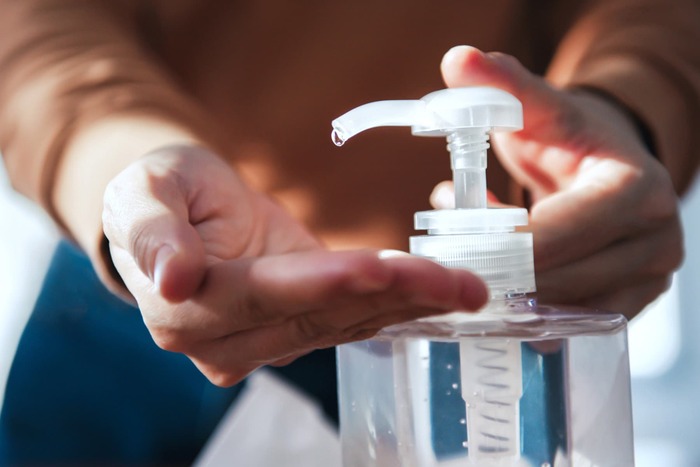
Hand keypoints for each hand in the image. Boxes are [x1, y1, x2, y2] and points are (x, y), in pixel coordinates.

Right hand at [102, 145, 487, 385]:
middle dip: (393, 295)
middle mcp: (229, 341)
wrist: (182, 214)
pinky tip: (445, 295)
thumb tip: (172, 277)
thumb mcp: (142, 193)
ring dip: (411, 304)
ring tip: (469, 288)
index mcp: (186, 309)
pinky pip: (354, 319)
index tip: (381, 268)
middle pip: (320, 315)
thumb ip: (151, 232)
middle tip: (460, 283)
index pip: (266, 296)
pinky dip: (401, 306)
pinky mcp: (299, 328)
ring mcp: (267, 342)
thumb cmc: (159, 193)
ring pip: (347, 322)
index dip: (324, 283)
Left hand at [434, 46, 682, 317]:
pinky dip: (525, 307)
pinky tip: (497, 279)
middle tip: (445, 255)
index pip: (562, 231)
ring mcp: (648, 279)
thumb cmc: (569, 138)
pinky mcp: (629, 304)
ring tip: (470, 255)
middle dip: (496, 271)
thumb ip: (501, 85)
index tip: (449, 241)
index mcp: (636, 189)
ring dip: (507, 290)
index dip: (501, 242)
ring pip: (561, 309)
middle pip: (560, 280)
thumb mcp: (538, 110)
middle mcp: (655, 240)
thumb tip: (457, 59)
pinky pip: (569, 322)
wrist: (607, 167)